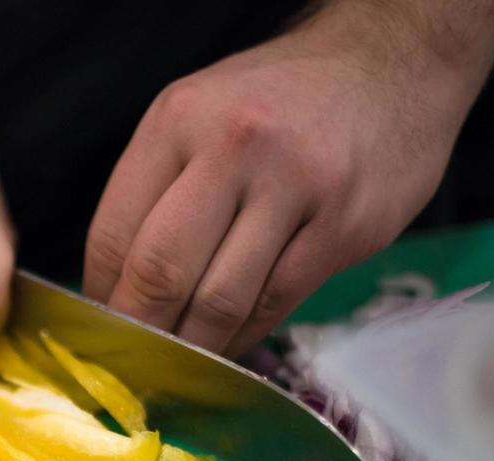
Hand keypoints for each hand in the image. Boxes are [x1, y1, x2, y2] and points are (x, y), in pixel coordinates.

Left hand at [83, 3, 493, 357]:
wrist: (392, 60)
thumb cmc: (281, 100)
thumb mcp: (200, 115)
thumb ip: (157, 190)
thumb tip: (116, 287)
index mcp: (178, 121)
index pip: (115, 234)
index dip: (101, 298)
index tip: (101, 331)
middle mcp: (232, 148)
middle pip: (160, 272)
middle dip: (139, 334)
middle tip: (133, 367)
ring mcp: (294, 186)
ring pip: (219, 299)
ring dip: (193, 348)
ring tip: (179, 367)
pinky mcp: (344, 225)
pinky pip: (276, 302)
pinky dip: (244, 336)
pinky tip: (230, 344)